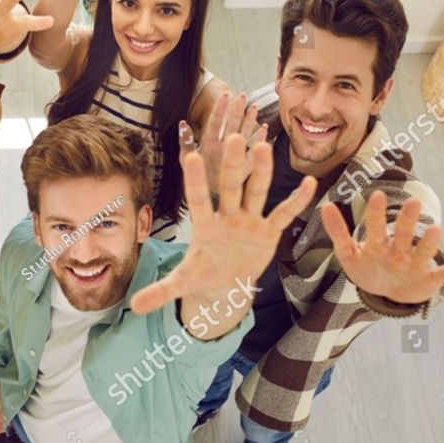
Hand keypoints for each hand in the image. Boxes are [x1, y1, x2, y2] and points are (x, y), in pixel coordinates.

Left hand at [131, 134, 317, 313]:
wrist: (226, 282)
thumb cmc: (203, 275)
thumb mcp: (182, 283)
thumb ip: (160, 291)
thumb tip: (133, 305)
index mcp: (204, 225)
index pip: (198, 198)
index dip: (195, 180)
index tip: (190, 156)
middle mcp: (226, 216)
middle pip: (229, 187)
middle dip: (232, 165)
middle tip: (233, 137)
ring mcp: (248, 221)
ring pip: (255, 192)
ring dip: (261, 172)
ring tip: (263, 147)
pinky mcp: (268, 230)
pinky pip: (283, 214)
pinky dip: (297, 201)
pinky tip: (310, 183)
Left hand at [180, 92, 266, 194]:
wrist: (207, 195)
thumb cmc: (195, 176)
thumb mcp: (185, 159)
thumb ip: (186, 143)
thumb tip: (182, 123)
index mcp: (208, 142)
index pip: (215, 123)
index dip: (220, 110)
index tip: (226, 95)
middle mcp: (223, 145)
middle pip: (231, 125)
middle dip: (237, 110)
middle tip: (243, 95)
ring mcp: (234, 154)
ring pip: (243, 133)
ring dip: (249, 120)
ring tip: (253, 107)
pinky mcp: (245, 165)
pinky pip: (254, 151)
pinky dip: (260, 140)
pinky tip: (264, 129)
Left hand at [322, 191, 443, 303]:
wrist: (388, 293)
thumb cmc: (369, 269)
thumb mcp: (348, 254)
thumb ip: (338, 233)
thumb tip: (324, 205)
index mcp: (378, 244)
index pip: (375, 227)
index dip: (376, 213)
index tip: (377, 194)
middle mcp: (399, 250)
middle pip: (403, 234)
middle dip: (407, 220)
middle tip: (413, 202)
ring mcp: (414, 264)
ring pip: (422, 252)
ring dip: (429, 242)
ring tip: (436, 229)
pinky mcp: (428, 280)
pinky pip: (442, 274)